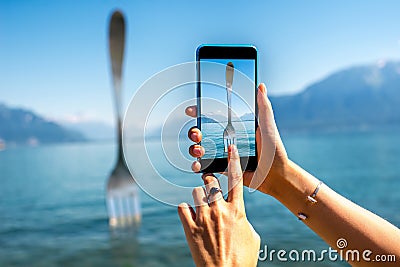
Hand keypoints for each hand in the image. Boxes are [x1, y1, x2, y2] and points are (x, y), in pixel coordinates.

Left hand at [178, 145, 259, 266]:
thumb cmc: (243, 259)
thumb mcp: (252, 237)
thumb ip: (243, 219)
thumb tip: (236, 214)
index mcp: (237, 211)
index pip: (236, 180)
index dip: (233, 161)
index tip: (230, 148)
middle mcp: (219, 210)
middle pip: (211, 182)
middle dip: (209, 180)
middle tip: (208, 184)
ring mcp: (203, 218)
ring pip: (196, 193)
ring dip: (198, 197)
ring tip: (201, 206)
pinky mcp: (190, 228)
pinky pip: (182, 208)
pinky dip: (186, 209)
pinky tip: (190, 214)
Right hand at [187, 83, 288, 194]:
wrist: (276, 177)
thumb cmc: (275, 151)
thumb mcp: (268, 127)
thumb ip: (264, 108)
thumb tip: (261, 86)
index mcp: (235, 127)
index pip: (213, 117)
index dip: (200, 113)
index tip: (192, 111)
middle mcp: (226, 139)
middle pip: (202, 133)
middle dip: (194, 132)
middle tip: (197, 134)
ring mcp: (223, 154)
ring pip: (200, 149)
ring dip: (193, 148)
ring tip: (199, 150)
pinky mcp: (222, 168)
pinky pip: (205, 166)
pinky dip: (197, 165)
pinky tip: (197, 164)